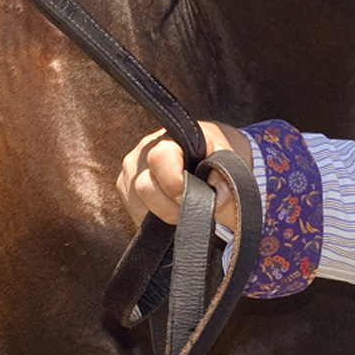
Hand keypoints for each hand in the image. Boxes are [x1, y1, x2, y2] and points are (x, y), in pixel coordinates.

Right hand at [117, 122, 253, 235]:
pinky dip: (153, 219)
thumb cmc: (217, 155)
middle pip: (144, 187)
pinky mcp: (125, 187)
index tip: (195, 197)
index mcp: (170, 136)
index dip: (177, 185)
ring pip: (136, 204)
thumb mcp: (229, 160)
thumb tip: (217, 194)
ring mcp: (131, 169)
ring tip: (183, 209)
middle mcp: (144, 149)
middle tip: (191, 210)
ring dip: (162, 215)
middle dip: (170, 208)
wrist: (209, 152)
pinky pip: (133, 212)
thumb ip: (227, 176)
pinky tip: (170, 211)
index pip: (160, 159)